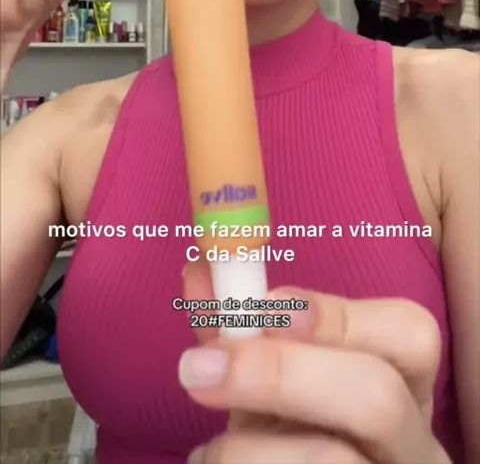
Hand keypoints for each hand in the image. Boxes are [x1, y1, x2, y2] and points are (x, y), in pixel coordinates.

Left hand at [181, 270, 450, 462]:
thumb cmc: (290, 435)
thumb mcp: (275, 382)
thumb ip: (244, 331)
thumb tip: (200, 276)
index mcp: (406, 387)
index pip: (410, 334)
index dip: (338, 316)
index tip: (267, 305)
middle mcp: (413, 443)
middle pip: (378, 399)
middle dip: (282, 375)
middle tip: (199, 369)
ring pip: (332, 460)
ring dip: (246, 447)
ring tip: (208, 452)